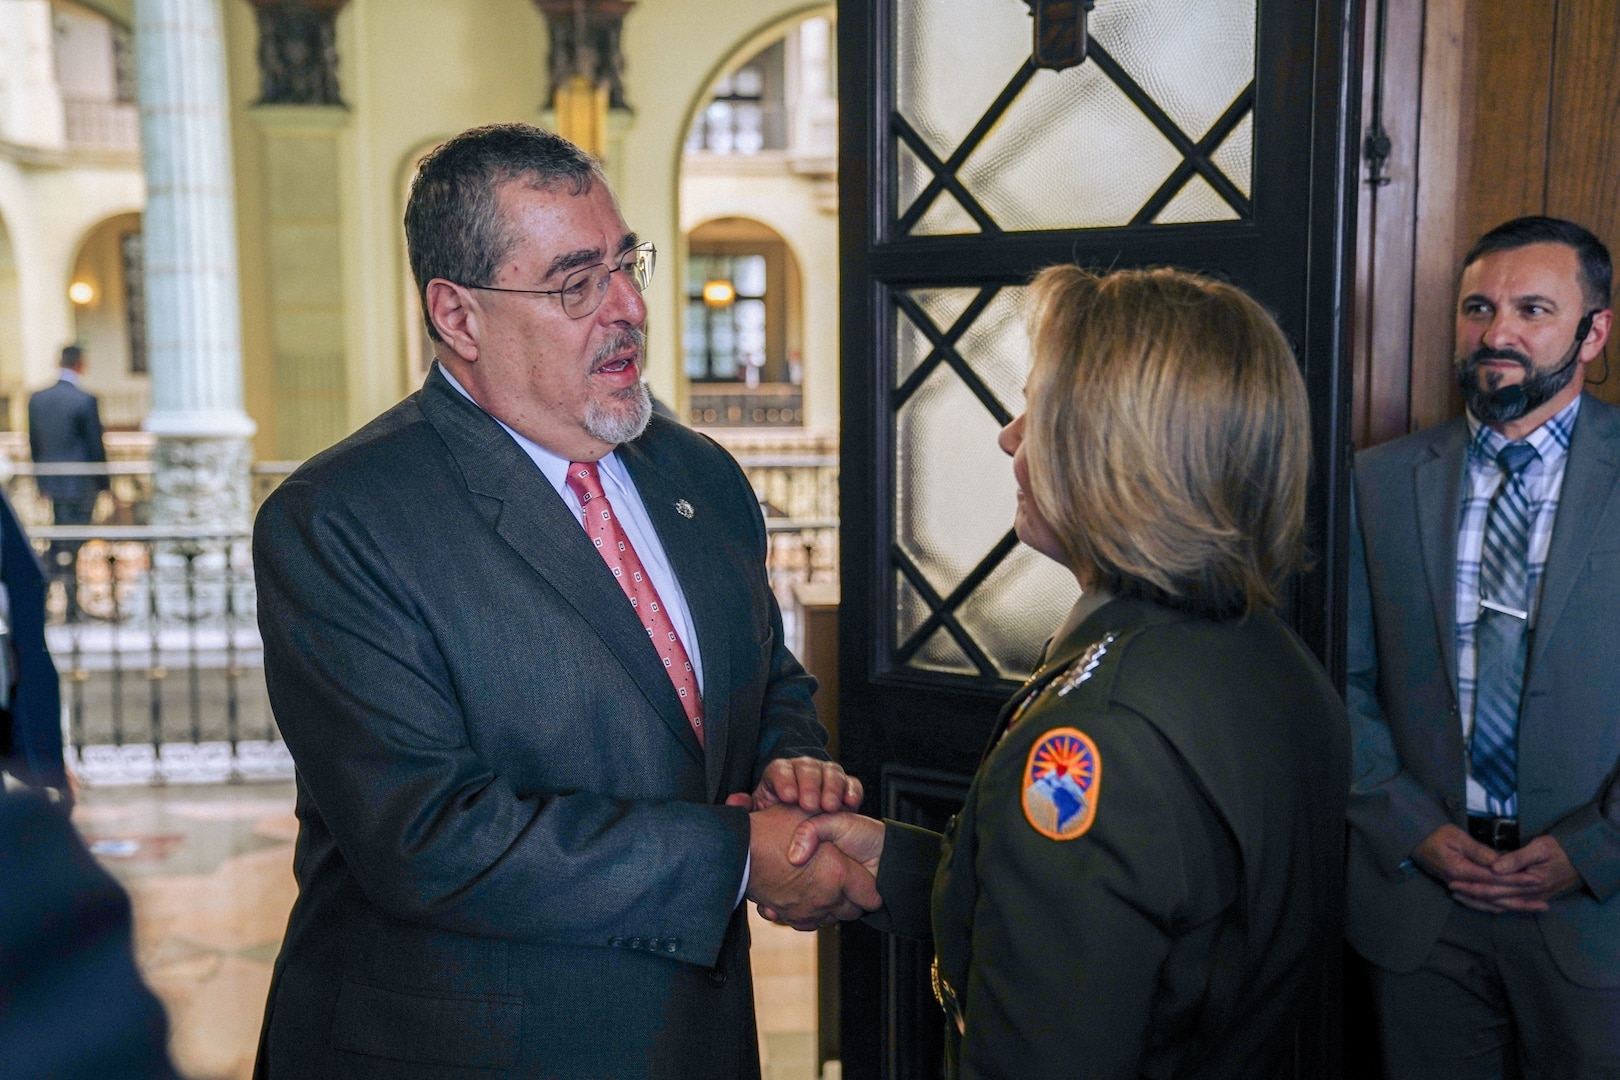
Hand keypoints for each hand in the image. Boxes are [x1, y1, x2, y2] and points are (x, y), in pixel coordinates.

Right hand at [747, 804, 879, 930]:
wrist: (736, 851)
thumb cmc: (772, 830)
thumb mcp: (809, 819)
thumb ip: (829, 834)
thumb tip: (841, 845)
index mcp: (837, 874)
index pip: (868, 895)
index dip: (871, 891)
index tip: (870, 889)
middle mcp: (825, 897)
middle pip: (851, 911)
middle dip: (853, 901)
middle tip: (850, 886)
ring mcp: (806, 910)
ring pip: (830, 919)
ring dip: (832, 908)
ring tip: (827, 891)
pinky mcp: (788, 916)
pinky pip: (808, 924)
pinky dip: (812, 915)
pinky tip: (808, 900)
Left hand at [751, 757, 862, 814]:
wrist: (803, 818)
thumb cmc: (779, 815)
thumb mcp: (763, 811)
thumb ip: (748, 807)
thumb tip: (733, 801)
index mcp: (780, 773)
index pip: (780, 769)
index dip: (785, 781)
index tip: (788, 797)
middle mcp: (804, 769)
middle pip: (807, 768)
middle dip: (809, 785)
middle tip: (810, 805)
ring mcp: (826, 774)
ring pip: (831, 772)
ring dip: (832, 788)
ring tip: (830, 807)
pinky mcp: (846, 784)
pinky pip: (852, 782)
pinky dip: (852, 791)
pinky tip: (850, 804)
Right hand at [1413, 824, 1572, 913]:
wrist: (1413, 840)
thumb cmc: (1434, 834)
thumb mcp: (1457, 837)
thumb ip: (1479, 851)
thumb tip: (1501, 863)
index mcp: (1460, 871)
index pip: (1495, 878)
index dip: (1517, 880)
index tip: (1536, 880)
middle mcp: (1461, 884)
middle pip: (1495, 897)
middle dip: (1521, 900)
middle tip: (1544, 904)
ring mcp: (1458, 888)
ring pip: (1489, 904)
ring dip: (1512, 907)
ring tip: (1533, 908)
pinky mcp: (1458, 888)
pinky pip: (1480, 903)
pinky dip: (1496, 906)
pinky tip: (1509, 906)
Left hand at [1448, 836, 1581, 912]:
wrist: (1583, 859)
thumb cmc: (1560, 850)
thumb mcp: (1540, 848)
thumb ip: (1516, 859)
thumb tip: (1494, 867)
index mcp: (1527, 883)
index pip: (1493, 888)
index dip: (1472, 886)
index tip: (1453, 881)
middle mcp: (1528, 895)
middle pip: (1494, 899)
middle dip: (1471, 896)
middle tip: (1451, 889)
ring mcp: (1531, 899)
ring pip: (1501, 905)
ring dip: (1480, 903)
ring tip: (1461, 897)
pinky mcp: (1532, 898)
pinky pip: (1510, 905)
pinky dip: (1494, 905)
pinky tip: (1483, 903)